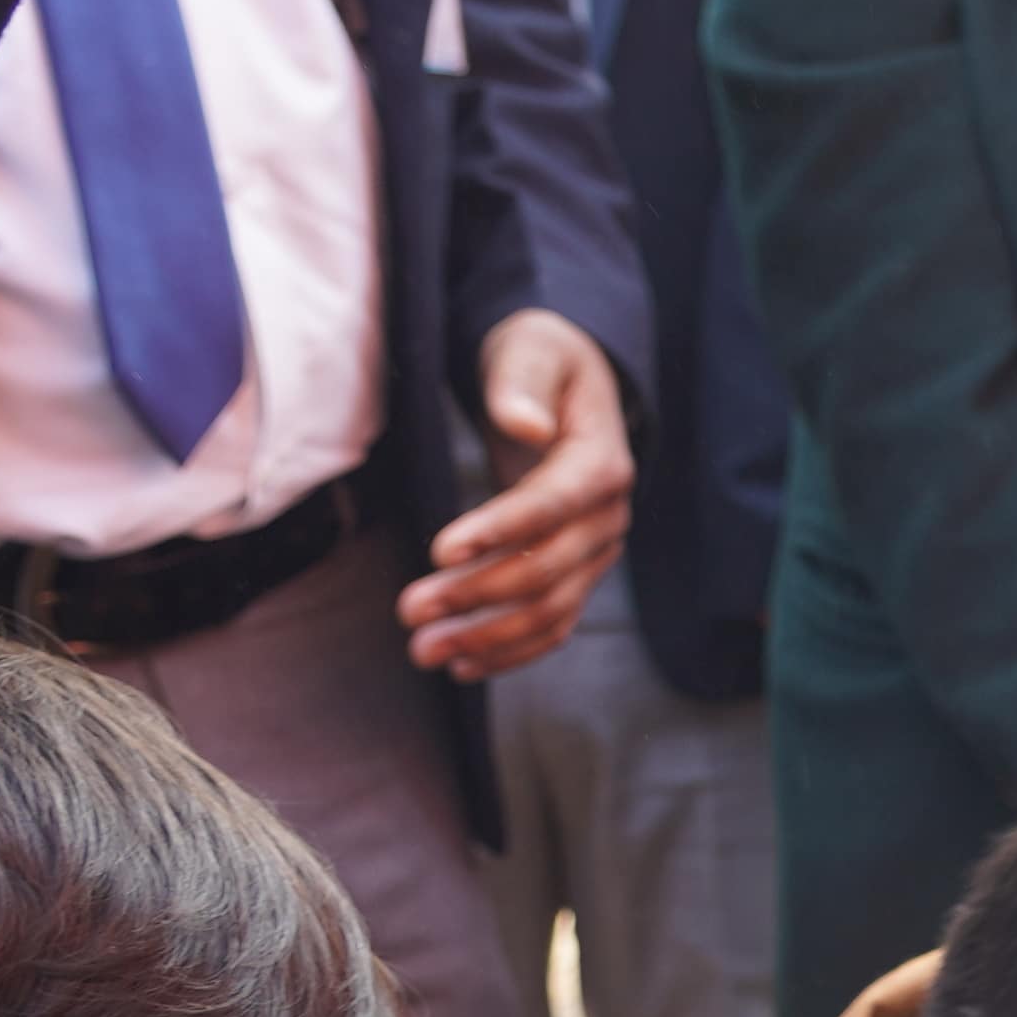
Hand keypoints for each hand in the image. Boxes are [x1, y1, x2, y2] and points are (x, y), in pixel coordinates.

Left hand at [403, 311, 634, 676]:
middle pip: (546, 571)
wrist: (570, 385)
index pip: (552, 506)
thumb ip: (523, 385)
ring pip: (548, 611)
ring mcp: (596, 553)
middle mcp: (607, 519)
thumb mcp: (533, 351)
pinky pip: (552, 625)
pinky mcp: (577, 574)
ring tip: (423, 650)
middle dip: (476, 595)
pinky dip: (510, 651)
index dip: (500, 531)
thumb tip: (525, 425)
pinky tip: (462, 665)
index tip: (440, 550)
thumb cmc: (542, 361)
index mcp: (601, 464)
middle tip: (409, 610)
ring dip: (486, 637)